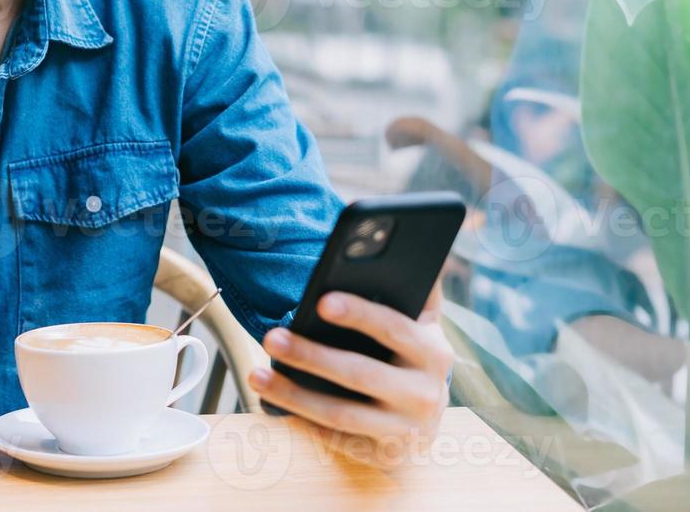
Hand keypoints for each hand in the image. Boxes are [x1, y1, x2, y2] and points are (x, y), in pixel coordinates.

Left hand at [249, 282, 453, 466]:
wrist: (426, 417)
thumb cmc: (408, 353)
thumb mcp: (418, 322)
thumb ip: (408, 287)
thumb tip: (369, 234)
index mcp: (434, 351)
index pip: (394, 328)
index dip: (359, 314)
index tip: (321, 300)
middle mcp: (426, 394)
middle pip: (361, 373)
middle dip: (312, 355)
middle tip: (270, 336)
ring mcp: (403, 430)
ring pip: (341, 413)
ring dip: (294, 394)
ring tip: (256, 374)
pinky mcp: (382, 454)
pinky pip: (334, 438)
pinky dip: (300, 419)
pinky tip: (271, 400)